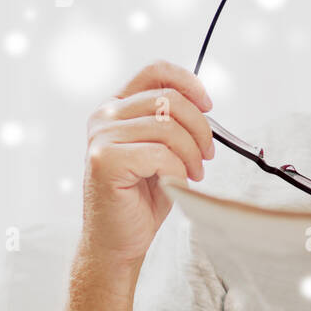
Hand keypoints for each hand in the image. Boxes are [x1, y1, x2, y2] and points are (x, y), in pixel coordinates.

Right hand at [82, 60, 214, 268]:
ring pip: (169, 128)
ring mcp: (102, 136)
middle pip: (170, 100)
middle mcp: (105, 115)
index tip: (208, 105)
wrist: (118, 239)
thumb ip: (173, 122)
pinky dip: (178, 171)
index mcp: (117, 107)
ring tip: (194, 173)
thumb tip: (204, 104)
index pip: (155, 71)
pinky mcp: (106, 159)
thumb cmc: (142, 196)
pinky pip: (161, 154)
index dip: (189, 82)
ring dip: (192, 154)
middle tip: (207, 156)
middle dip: (200, 128)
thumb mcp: (162, 149)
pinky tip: (175, 184)